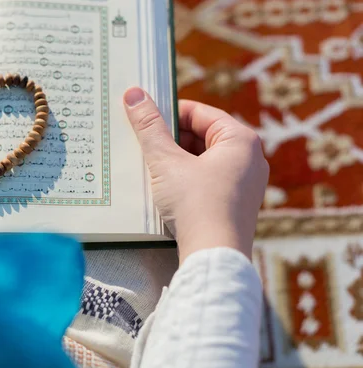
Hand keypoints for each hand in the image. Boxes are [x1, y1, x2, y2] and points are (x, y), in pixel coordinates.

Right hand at [123, 88, 268, 263]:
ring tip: (149, 167)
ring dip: (175, 161)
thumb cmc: (196, 205)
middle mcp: (250, 158)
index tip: (143, 117)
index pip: (199, 113)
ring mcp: (245, 184)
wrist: (214, 256)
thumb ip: (149, 127)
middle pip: (202, 136)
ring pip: (203, 160)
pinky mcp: (235, 204)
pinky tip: (164, 188)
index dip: (168, 112)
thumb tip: (133, 94)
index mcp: (241, 140)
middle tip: (142, 143)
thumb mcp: (166, 162)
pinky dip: (185, 179)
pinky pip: (207, 180)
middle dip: (170, 139)